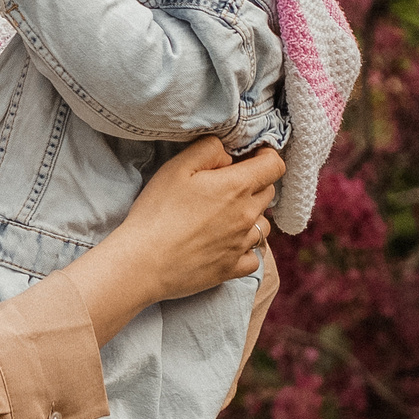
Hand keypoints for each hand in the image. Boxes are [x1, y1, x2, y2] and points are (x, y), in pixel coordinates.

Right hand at [126, 137, 279, 293]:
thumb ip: (208, 150)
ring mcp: (243, 244)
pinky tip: (224, 245)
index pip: (274, 165)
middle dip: (254, 185)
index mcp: (237, 186)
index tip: (249, 158)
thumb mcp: (176, 167)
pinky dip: (244, 249)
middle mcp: (248, 215)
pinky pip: (253, 256)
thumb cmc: (156, 212)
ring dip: (251, 218)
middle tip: (225, 187)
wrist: (143, 262)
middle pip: (268, 193)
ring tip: (223, 219)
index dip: (265, 157)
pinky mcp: (234, 268)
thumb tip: (228, 154)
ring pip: (263, 225)